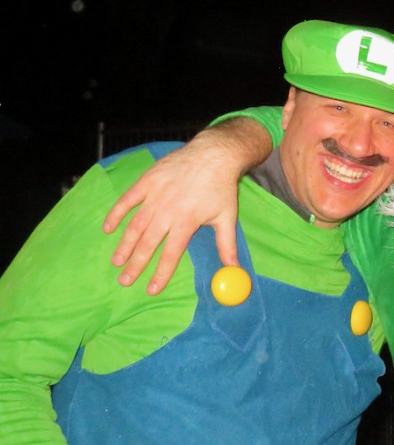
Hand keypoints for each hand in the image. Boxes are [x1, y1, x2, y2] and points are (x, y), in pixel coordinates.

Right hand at [103, 118, 268, 294]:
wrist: (213, 154)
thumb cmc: (222, 187)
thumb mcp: (227, 217)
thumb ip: (226, 245)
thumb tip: (234, 270)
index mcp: (187, 222)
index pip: (170, 254)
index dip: (160, 274)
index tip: (151, 290)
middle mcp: (167, 210)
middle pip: (148, 244)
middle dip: (135, 265)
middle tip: (125, 281)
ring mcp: (155, 195)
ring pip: (135, 225)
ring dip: (124, 244)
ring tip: (116, 261)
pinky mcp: (147, 181)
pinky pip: (127, 200)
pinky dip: (116, 214)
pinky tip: (108, 228)